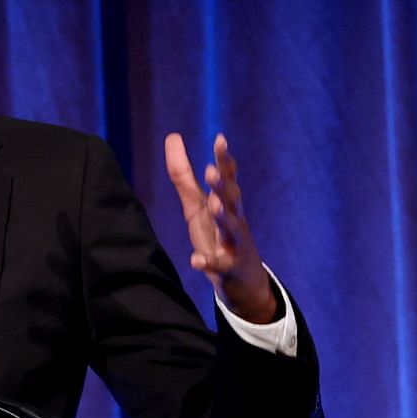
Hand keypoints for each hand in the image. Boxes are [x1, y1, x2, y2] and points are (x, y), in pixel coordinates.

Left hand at [163, 132, 277, 322]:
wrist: (244, 281)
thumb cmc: (217, 235)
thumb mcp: (197, 205)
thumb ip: (183, 175)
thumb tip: (172, 136)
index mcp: (227, 203)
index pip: (228, 178)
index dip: (224, 160)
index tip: (220, 139)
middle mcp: (234, 220)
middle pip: (231, 199)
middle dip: (222, 186)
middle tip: (211, 171)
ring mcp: (234, 244)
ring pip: (230, 229)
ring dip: (222, 217)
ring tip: (213, 205)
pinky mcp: (228, 268)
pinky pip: (219, 265)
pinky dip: (209, 262)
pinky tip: (197, 260)